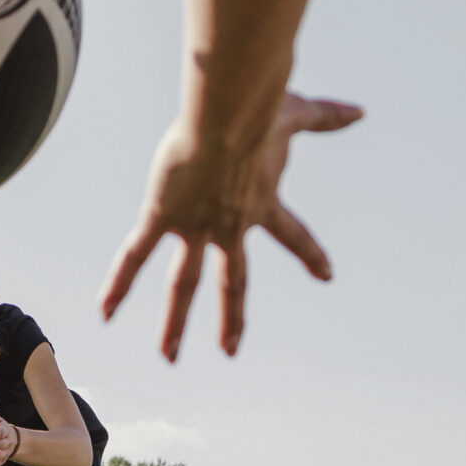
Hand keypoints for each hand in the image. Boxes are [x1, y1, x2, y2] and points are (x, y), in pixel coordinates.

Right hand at [100, 91, 361, 359]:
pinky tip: (105, 313)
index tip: (327, 275)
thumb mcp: (296, 113)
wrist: (229, 117)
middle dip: (232, 317)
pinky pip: (136, 256)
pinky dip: (119, 284)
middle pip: (232, 283)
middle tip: (230, 350)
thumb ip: (326, 116)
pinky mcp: (163, 216)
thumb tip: (360, 111)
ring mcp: (196, 228)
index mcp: (264, 204)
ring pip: (185, 284)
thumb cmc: (260, 110)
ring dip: (176, 323)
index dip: (311, 255)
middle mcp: (231, 227)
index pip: (295, 235)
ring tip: (170, 356)